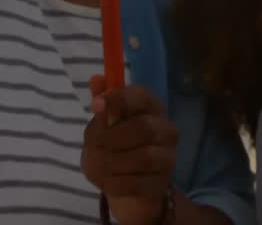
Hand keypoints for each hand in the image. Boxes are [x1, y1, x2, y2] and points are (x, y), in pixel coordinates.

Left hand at [82, 75, 179, 224]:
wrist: (124, 183)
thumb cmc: (113, 144)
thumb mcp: (102, 124)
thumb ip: (102, 104)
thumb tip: (97, 79)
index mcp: (151, 107)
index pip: (141, 96)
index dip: (119, 99)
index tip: (95, 106)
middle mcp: (166, 128)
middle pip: (144, 128)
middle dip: (112, 139)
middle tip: (94, 146)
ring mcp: (168, 156)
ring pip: (143, 158)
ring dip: (112, 163)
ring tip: (98, 165)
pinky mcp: (162, 182)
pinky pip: (138, 183)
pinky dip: (115, 183)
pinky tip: (108, 180)